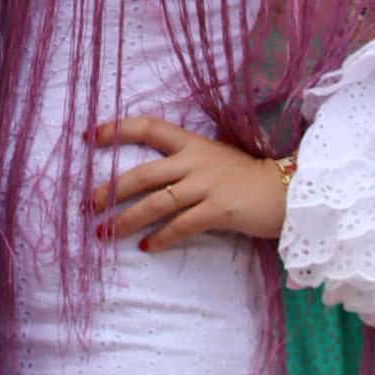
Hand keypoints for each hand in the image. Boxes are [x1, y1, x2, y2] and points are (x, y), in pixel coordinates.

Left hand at [91, 115, 288, 250]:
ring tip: (105, 232)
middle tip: (88, 204)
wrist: (286, 190)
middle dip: (111, 190)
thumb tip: (143, 177)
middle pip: (143, 173)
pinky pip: (182, 226)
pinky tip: (147, 247)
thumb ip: (183, 161)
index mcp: (191, 143)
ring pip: (157, 203)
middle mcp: (195, 161)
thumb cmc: (245, 176)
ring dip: (127, 220)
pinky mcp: (219, 210)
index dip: (117, 130)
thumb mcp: (213, 157)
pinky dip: (161, 238)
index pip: (148, 127)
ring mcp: (207, 186)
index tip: (89, 138)